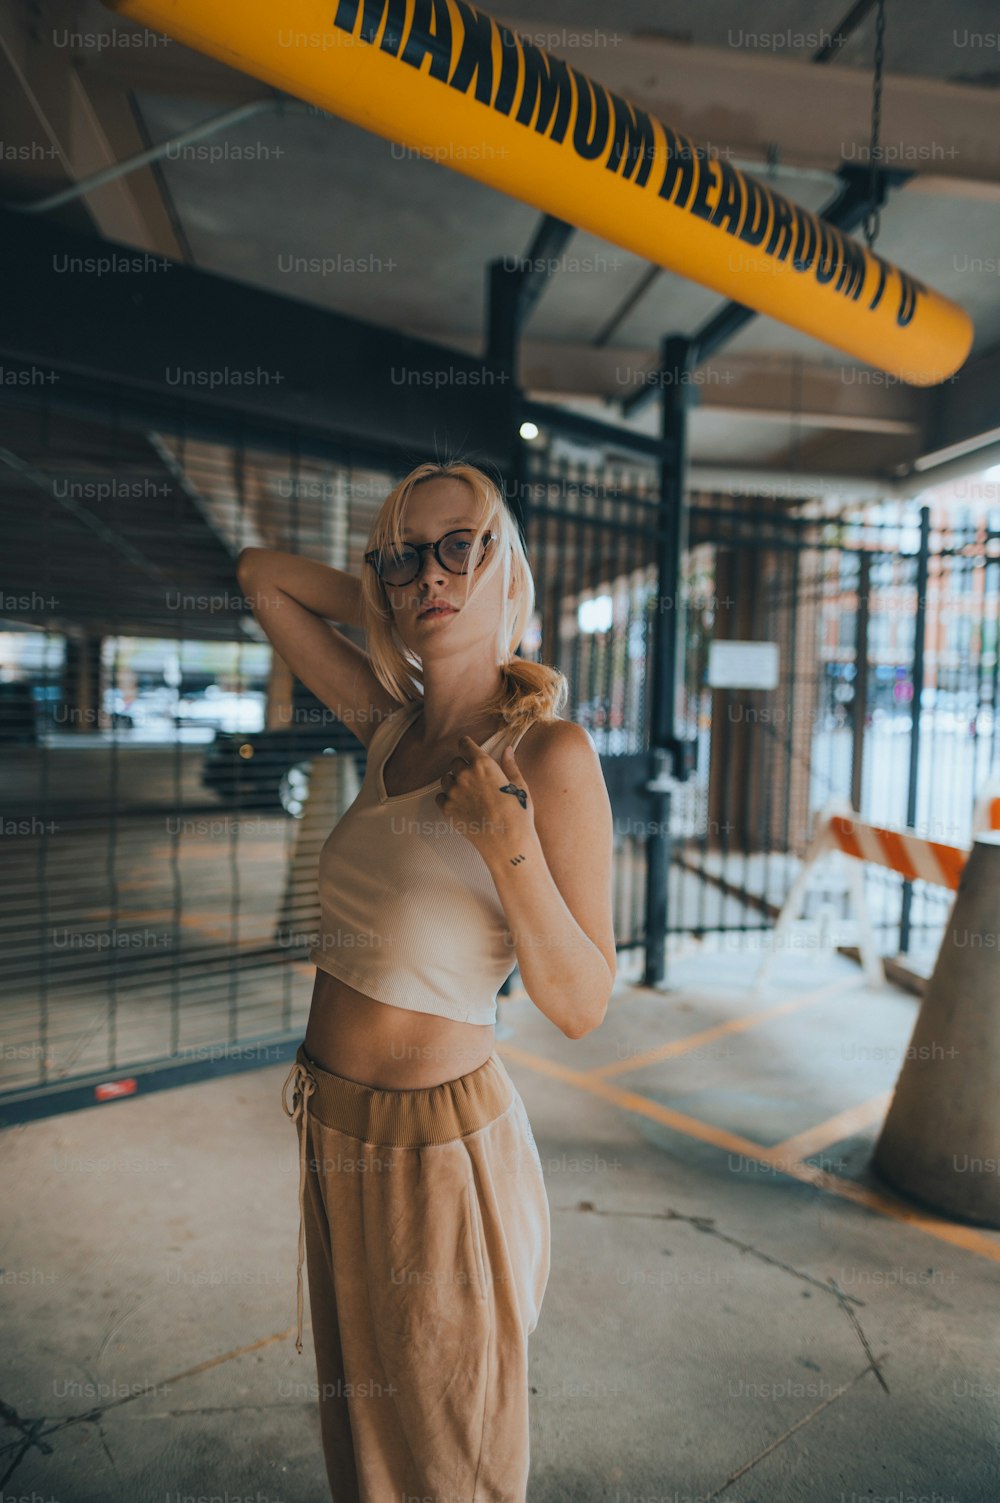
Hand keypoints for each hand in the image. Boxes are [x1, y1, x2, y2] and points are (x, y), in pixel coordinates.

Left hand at [434, 735, 533, 859]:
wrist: (507, 843)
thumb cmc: (517, 814)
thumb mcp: (519, 786)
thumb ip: (510, 765)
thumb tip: (507, 750)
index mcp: (483, 765)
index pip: (465, 744)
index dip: (466, 745)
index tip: (467, 748)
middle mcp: (464, 775)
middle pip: (454, 762)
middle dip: (463, 766)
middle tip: (475, 779)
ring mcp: (453, 793)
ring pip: (446, 779)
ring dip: (454, 782)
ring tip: (468, 794)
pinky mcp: (447, 809)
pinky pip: (440, 797)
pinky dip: (447, 798)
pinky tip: (461, 805)